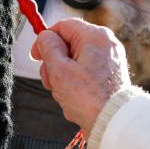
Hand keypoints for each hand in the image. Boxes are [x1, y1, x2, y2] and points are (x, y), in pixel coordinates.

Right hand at [30, 18, 130, 132]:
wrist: (114, 122)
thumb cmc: (88, 98)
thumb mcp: (59, 69)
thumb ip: (48, 47)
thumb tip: (46, 37)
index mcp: (95, 36)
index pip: (62, 26)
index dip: (45, 39)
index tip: (36, 56)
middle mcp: (106, 43)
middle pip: (68, 44)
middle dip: (55, 63)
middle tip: (51, 81)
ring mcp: (110, 58)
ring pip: (75, 60)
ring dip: (64, 76)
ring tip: (65, 94)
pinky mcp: (111, 73)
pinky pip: (85, 71)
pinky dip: (76, 82)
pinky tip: (74, 98)